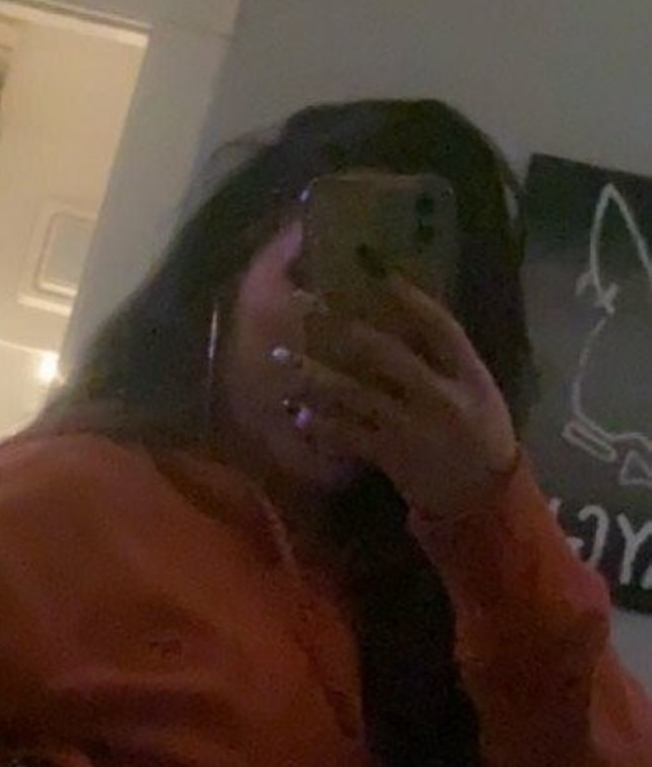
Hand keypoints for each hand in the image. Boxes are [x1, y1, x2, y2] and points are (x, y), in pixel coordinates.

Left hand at [287, 274, 519, 518]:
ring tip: (282, 359)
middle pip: (385, 353)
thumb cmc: (482, 434)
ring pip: (356, 394)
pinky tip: (298, 415)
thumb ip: (447, 357)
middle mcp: (440, 395)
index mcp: (469, 372)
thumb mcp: (479, 389)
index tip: (373, 269)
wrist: (483, 498)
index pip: (438, 324)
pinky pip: (349, 436)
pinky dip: (322, 425)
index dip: (406, 295)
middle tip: (305, 306)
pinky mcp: (393, 456)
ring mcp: (413, 427)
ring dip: (316, 376)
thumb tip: (406, 313)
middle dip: (341, 328)